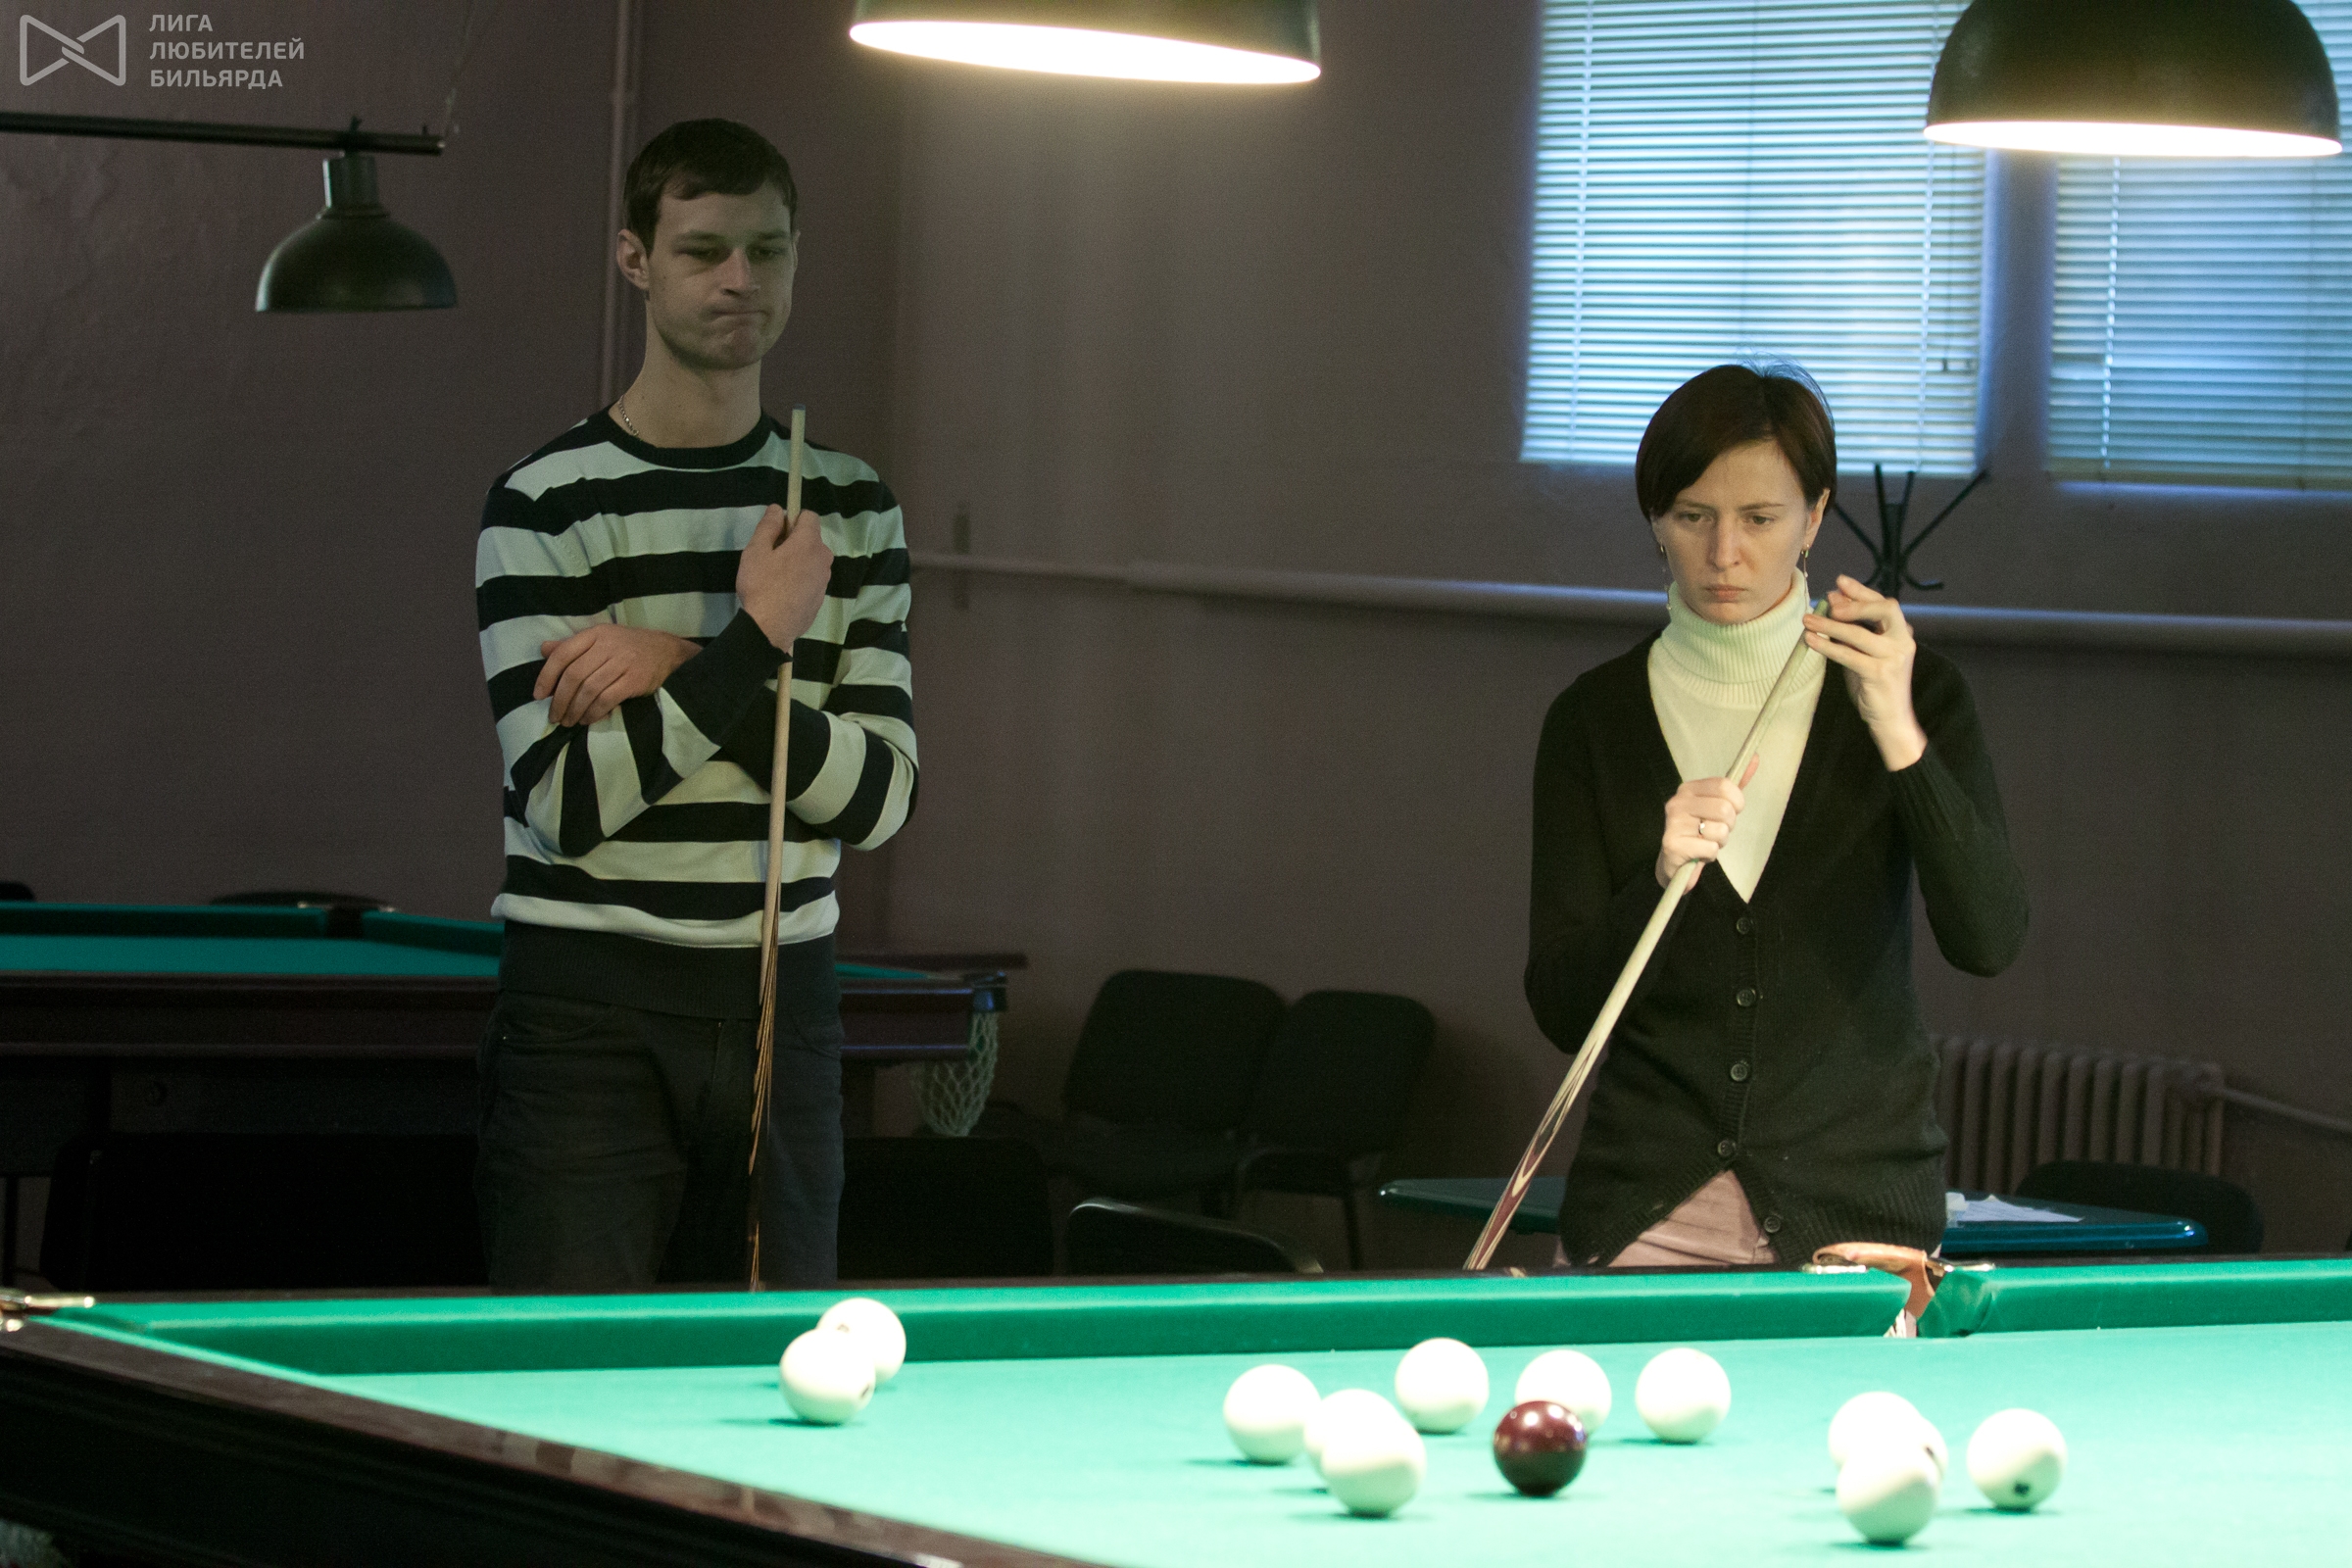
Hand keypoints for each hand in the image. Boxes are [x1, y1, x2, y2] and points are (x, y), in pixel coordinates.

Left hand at [536, 624, 698, 726]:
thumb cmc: (627, 646)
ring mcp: (623, 663)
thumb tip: (544, 649)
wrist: (666, 651)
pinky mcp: (634, 680)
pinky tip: (587, 719)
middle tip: (554, 717)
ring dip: (575, 710)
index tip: (538, 695)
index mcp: (595, 634)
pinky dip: (594, 712)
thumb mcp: (600, 638)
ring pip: (589, 690)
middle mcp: (607, 646)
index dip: (546, 676)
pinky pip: (607, 699)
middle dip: (560, 700)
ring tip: (569, 721)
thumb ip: (571, 646)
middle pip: (574, 675)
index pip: (563, 654)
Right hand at [736, 504, 832, 651]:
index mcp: (809, 543)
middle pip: (811, 539)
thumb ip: (768, 526)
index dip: (792, 520)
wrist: (770, 629)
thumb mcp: (756, 551)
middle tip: (771, 557)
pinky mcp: (821, 598)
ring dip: (798, 561)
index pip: (810, 516)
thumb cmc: (760, 585)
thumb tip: (778, 509)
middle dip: (794, 541)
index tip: (777, 533)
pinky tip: (784, 593)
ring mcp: (825, 580)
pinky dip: (801, 579)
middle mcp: (823, 559)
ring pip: (812, 560)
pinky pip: (812, 579)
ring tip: (776, 577)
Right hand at [1656, 756, 1760, 887]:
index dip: (1737, 801)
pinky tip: (1699, 853)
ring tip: (1706, 842)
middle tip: (1716, 831)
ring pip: (1719, 831)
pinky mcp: (1673, 845)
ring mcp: (1673, 823)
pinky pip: (1710, 848)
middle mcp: (1678, 802)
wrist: (1675, 862)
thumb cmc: (1700, 831)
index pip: (1724, 785)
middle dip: (1729, 825)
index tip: (1734, 811)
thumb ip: (1735, 786)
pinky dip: (1710, 854)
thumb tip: (1755, 758)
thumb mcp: (1717, 806)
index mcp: (1688, 789)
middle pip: (1724, 809)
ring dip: (1719, 842)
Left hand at [1803, 574, 1927, 770]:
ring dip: (1830, 625)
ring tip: (1807, 620)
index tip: (1840, 581)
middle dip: (1855, 602)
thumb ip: (1852, 628)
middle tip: (1828, 602)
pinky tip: (1811, 641)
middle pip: (1884, 609)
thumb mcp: (1863, 652)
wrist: (1890, 718)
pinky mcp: (1879, 673)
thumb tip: (1832, 600)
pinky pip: (1848, 655)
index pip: (1884, 604)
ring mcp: (1894, 657)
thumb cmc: (1874, 684)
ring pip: (1860, 633)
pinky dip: (1827, 646)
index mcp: (1901, 633)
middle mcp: (1903, 641)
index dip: (1861, 591)